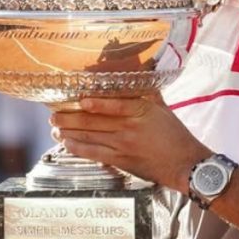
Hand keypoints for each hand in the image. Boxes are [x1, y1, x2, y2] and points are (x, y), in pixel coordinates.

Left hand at [50, 92, 211, 191]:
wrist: (184, 164)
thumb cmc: (176, 135)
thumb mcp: (163, 109)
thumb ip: (147, 93)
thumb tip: (140, 73)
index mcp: (142, 112)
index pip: (116, 105)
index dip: (96, 102)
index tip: (79, 98)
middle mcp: (130, 128)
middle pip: (95, 121)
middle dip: (71, 118)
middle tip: (54, 114)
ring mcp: (123, 146)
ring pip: (90, 137)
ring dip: (69, 132)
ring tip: (54, 128)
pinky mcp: (120, 161)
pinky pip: (94, 153)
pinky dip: (78, 148)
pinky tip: (66, 144)